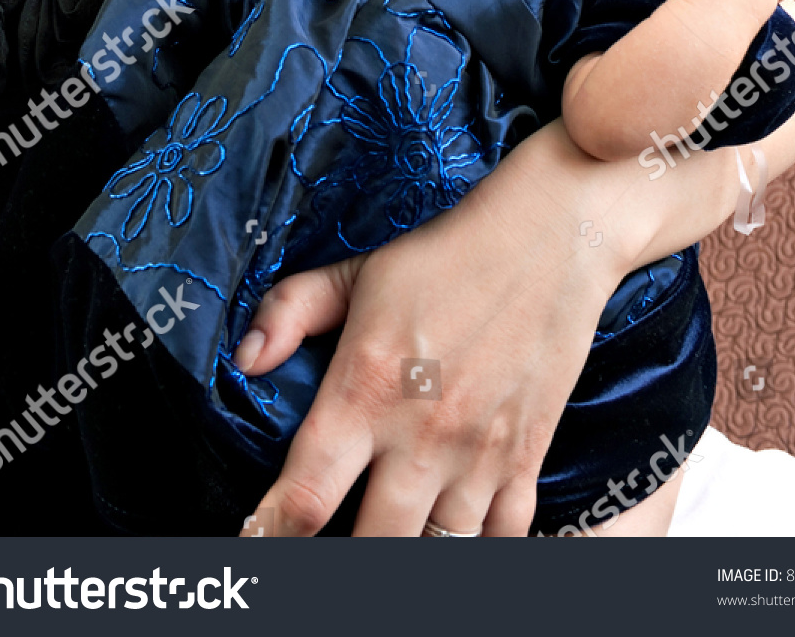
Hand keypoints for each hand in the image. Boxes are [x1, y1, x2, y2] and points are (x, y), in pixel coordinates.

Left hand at [235, 119, 621, 536]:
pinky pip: (502, 539)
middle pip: (371, 548)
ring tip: (394, 531)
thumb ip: (290, 311)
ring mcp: (479, 452)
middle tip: (332, 540)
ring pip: (437, 553)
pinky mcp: (526, 456)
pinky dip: (476, 547)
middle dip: (343, 558)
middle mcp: (420, 434)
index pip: (305, 497)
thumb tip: (245, 360)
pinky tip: (452, 535)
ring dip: (409, 550)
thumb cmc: (446, 253)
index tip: (258, 542)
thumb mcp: (356, 271)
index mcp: (365, 387)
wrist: (548, 235)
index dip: (271, 535)